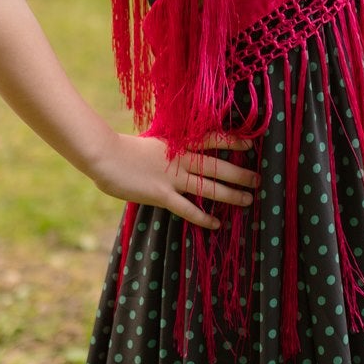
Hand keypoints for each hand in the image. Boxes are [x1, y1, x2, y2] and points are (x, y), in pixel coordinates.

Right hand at [88, 131, 258, 229]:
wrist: (104, 155)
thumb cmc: (123, 149)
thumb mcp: (151, 143)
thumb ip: (167, 148)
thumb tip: (176, 150)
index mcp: (177, 143)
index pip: (211, 139)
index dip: (232, 141)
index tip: (250, 143)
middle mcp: (180, 159)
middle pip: (217, 166)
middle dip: (240, 173)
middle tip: (258, 178)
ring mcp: (172, 177)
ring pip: (208, 186)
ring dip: (230, 194)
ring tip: (248, 200)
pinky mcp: (162, 194)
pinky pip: (187, 208)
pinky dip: (203, 217)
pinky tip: (216, 223)